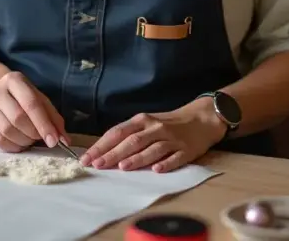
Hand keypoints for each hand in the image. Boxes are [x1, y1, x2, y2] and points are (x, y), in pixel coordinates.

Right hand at [0, 71, 69, 152]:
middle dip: (34, 133)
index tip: (54, 140)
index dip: (44, 124)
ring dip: (24, 141)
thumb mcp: (39, 98)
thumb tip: (65, 140)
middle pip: (18, 118)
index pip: (31, 103)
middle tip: (41, 138)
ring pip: (7, 131)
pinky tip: (20, 144)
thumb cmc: (21, 95)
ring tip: (31, 140)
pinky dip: (13, 147)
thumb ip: (53, 117)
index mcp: (15, 80)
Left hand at [80, 99, 226, 172]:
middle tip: (98, 165)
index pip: (118, 132)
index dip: (102, 145)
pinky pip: (174, 157)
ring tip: (122, 167)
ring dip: (136, 158)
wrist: (201, 118)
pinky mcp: (186, 150)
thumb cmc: (168, 123)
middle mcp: (155, 127)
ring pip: (151, 148)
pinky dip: (165, 163)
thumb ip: (129, 134)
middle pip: (132, 140)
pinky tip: (157, 170)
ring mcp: (171, 138)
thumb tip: (104, 151)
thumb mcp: (147, 123)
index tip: (87, 158)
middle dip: (113, 153)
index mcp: (142, 120)